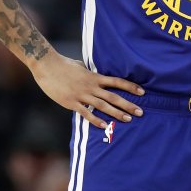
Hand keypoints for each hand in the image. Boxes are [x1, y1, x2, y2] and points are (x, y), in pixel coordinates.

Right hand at [30, 52, 144, 127]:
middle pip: (114, 97)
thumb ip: (90, 72)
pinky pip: (86, 113)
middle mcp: (91, 86)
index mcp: (95, 76)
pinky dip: (96, 120)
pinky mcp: (71, 102)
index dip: (131, 87)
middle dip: (128, 105)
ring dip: (116, 113)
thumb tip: (95, 72)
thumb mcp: (81, 66)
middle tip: (141, 112)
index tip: (142, 92)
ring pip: (103, 106)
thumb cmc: (64, 64)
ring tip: (128, 120)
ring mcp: (82, 95)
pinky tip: (105, 126)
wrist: (47, 65)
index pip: (117, 82)